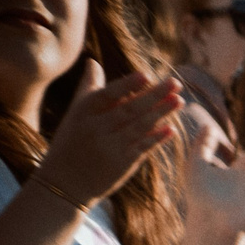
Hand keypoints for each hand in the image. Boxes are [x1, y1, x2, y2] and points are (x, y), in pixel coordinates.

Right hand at [35, 62, 178, 207]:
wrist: (64, 182)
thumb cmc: (71, 141)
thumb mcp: (75, 114)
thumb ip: (88, 88)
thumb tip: (93, 62)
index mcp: (84, 112)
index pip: (109, 95)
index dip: (127, 85)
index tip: (146, 75)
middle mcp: (96, 128)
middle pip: (130, 109)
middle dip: (154, 96)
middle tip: (176, 83)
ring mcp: (110, 147)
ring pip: (139, 127)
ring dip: (161, 113)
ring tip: (180, 101)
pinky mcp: (122, 164)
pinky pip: (142, 148)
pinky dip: (157, 138)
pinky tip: (172, 129)